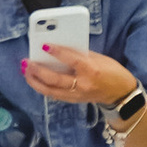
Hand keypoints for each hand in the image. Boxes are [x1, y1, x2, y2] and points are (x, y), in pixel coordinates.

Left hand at [22, 43, 139, 105]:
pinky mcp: (74, 100)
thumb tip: (60, 49)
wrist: (120, 93)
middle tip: (27, 62)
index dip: (57, 53)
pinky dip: (43, 88)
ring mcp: (77, 95)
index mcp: (91, 70)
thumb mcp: (99, 58)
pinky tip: (35, 80)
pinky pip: (54, 95)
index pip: (71, 61)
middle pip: (55, 79)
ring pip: (51, 91)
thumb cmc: (111, 72)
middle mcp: (83, 84)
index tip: (44, 46)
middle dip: (38, 71)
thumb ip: (80, 54)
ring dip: (35, 81)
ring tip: (26, 72)